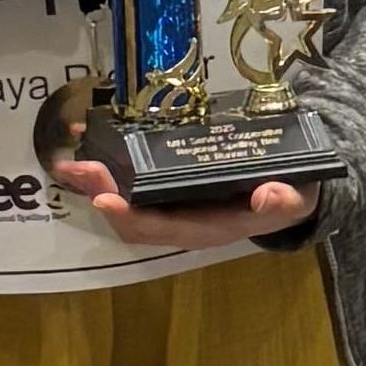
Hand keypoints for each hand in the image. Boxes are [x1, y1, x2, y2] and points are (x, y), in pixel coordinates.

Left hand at [53, 162, 317, 253]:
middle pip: (132, 214)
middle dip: (101, 192)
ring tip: (70, 156)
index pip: (163, 229)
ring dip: (96, 178)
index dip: (131, 219)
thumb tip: (268, 196)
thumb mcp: (295, 198)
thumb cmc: (290, 193)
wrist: (291, 188)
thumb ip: (283, 201)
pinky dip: (108, 158)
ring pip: (125, 195)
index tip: (105, 201)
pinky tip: (88, 136)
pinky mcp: (168, 180)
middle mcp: (183, 218)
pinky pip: (132, 174)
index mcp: (209, 227)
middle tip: (76, 168)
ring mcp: (172, 200)